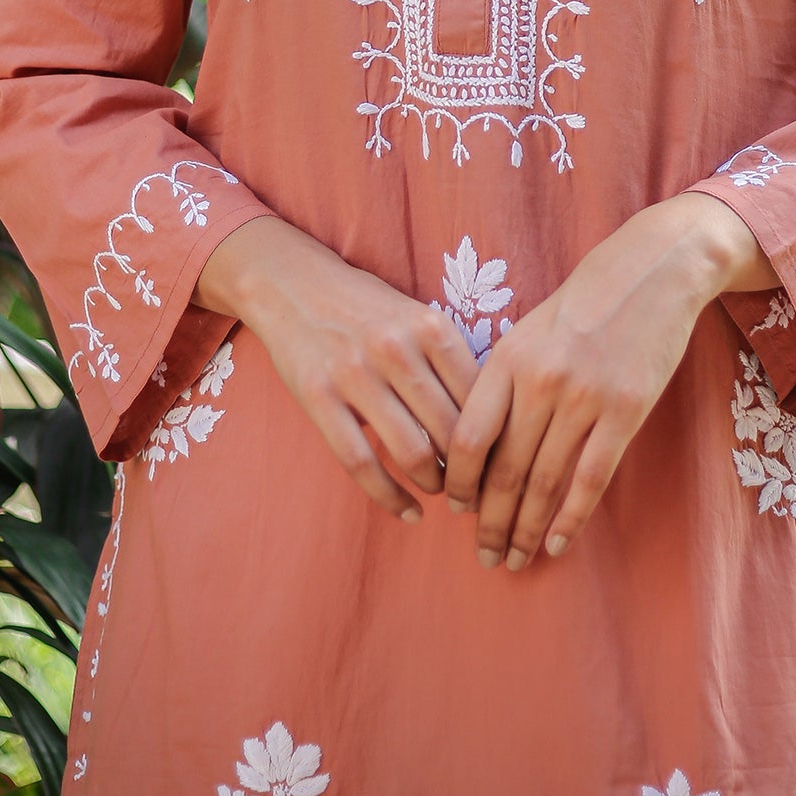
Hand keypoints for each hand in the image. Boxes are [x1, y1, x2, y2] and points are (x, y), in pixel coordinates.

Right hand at [193, 214, 480, 523]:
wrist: (293, 284)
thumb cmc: (366, 308)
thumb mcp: (416, 316)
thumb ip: (449, 361)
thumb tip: (492, 426)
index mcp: (430, 326)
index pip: (480, 398)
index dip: (497, 441)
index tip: (502, 464)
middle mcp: (396, 347)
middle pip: (451, 430)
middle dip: (471, 472)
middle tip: (478, 490)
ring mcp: (354, 373)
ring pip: (412, 451)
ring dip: (435, 484)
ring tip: (441, 491)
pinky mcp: (319, 397)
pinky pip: (361, 463)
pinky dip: (390, 497)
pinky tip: (408, 511)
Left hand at [442, 192, 773, 572]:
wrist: (652, 271)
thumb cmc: (585, 301)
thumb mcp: (530, 329)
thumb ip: (504, 380)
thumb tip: (477, 442)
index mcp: (508, 359)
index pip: (468, 437)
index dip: (458, 482)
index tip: (455, 510)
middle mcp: (540, 381)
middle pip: (504, 469)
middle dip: (490, 521)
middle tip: (484, 556)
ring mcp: (584, 398)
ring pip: (544, 482)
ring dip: (526, 529)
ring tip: (516, 560)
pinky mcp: (625, 412)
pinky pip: (591, 478)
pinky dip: (571, 517)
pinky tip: (558, 543)